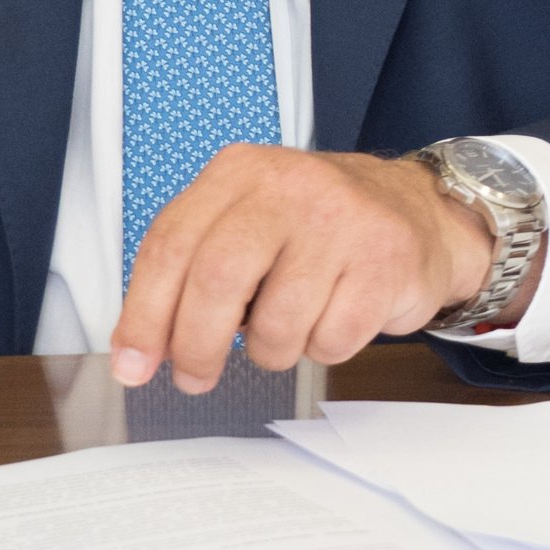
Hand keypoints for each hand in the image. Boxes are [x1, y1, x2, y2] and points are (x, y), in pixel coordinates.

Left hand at [110, 146, 496, 391]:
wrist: (417, 212)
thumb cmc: (315, 230)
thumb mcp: (245, 224)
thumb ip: (188, 273)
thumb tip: (137, 351)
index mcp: (240, 172)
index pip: (171, 245)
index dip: (143, 314)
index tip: (132, 363)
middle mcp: (290, 185)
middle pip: (217, 280)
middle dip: (197, 346)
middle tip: (195, 376)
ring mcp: (343, 219)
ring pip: (277, 325)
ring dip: (272, 350)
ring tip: (289, 325)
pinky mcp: (387, 260)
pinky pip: (331, 341)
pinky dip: (324, 348)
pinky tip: (335, 314)